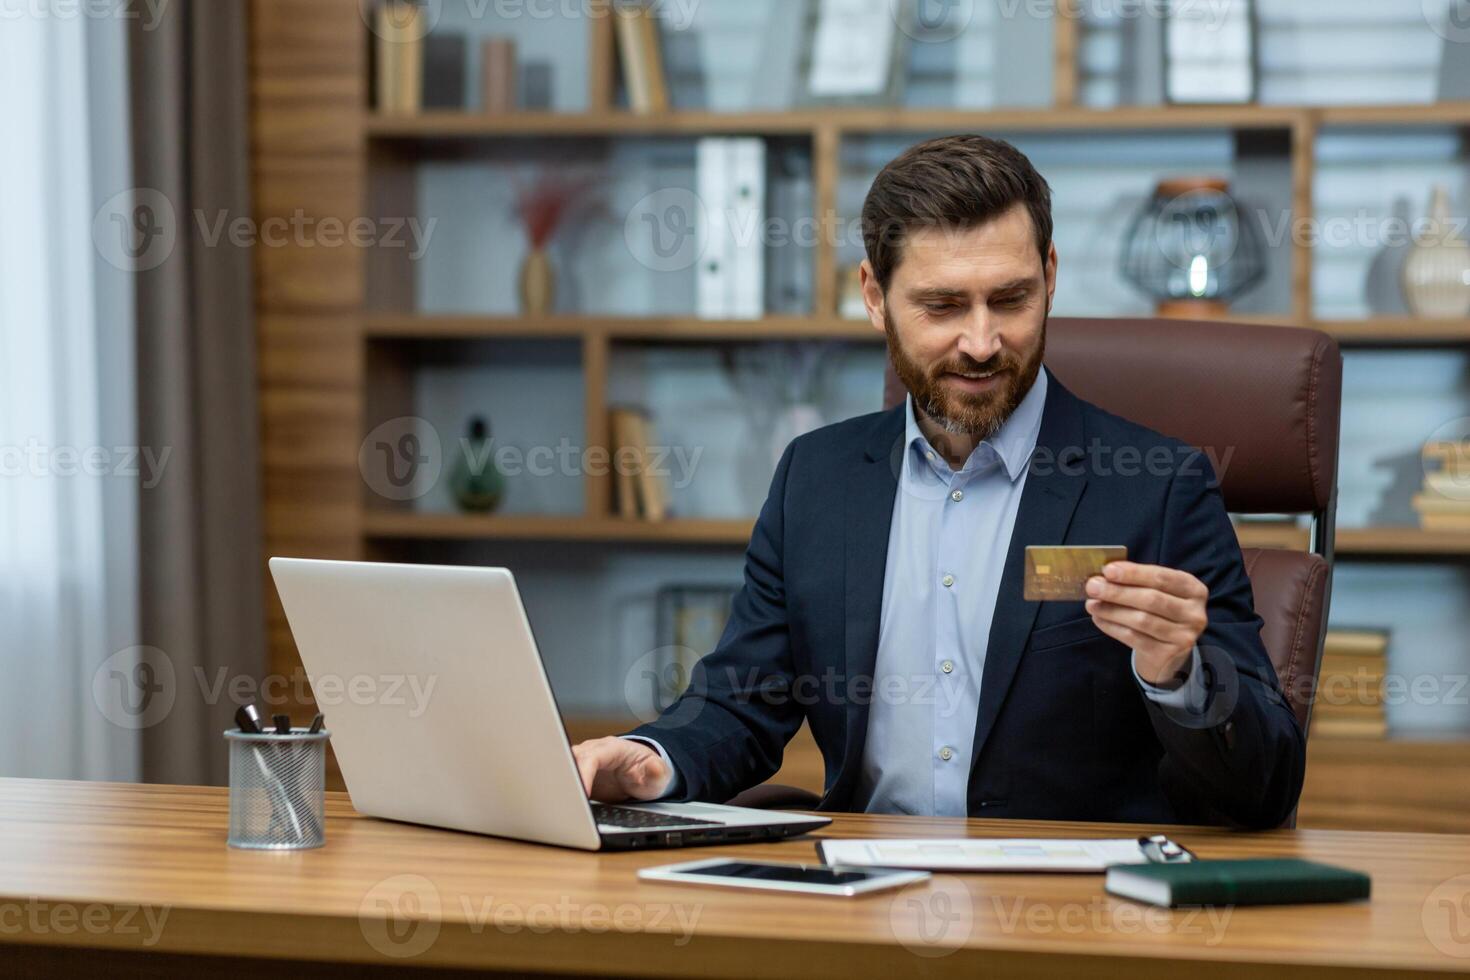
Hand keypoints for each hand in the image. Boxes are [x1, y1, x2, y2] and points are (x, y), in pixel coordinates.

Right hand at [570, 737, 671, 802]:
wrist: (642, 774)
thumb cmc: (648, 772)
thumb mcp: (658, 774)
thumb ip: (656, 772)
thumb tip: (654, 767)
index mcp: (612, 748)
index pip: (592, 757)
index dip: (584, 773)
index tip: (582, 794)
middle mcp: (593, 751)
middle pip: (571, 758)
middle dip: (565, 777)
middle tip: (563, 801)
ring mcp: (583, 762)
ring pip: (563, 767)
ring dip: (560, 784)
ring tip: (560, 805)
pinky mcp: (578, 775)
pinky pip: (565, 780)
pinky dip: (561, 791)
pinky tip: (561, 806)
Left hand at [1084, 561, 1208, 686]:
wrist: (1167, 653)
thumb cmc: (1158, 613)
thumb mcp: (1156, 592)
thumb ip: (1136, 582)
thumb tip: (1104, 576)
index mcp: (1194, 590)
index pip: (1162, 577)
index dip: (1134, 573)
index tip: (1107, 570)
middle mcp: (1194, 613)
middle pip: (1152, 599)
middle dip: (1118, 592)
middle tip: (1092, 587)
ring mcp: (1184, 636)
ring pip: (1141, 620)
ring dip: (1111, 610)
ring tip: (1091, 604)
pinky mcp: (1167, 654)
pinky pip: (1134, 637)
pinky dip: (1112, 627)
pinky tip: (1098, 619)